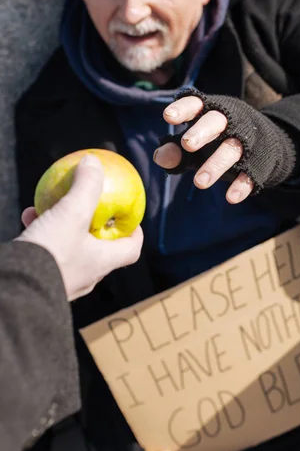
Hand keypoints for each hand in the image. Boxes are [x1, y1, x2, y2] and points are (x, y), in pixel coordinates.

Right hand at [17, 155, 142, 300]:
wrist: (13, 288)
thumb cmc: (51, 252)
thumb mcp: (72, 213)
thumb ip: (87, 186)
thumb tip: (94, 162)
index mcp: (102, 262)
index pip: (131, 250)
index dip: (135, 232)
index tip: (130, 216)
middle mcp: (86, 275)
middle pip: (99, 246)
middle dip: (95, 224)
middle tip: (90, 206)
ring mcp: (63, 279)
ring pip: (69, 246)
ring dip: (64, 224)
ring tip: (53, 205)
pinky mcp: (41, 278)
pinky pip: (45, 251)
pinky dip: (41, 231)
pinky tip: (29, 215)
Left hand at [154, 95, 254, 203]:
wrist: (266, 146)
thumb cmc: (217, 141)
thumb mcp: (193, 143)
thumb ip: (175, 149)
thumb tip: (159, 157)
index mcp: (210, 111)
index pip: (195, 104)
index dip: (183, 109)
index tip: (168, 116)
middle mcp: (230, 121)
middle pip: (216, 121)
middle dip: (202, 131)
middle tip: (187, 144)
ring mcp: (246, 141)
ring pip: (232, 149)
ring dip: (216, 165)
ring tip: (198, 183)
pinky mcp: (258, 162)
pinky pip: (250, 172)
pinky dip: (241, 185)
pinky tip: (231, 197)